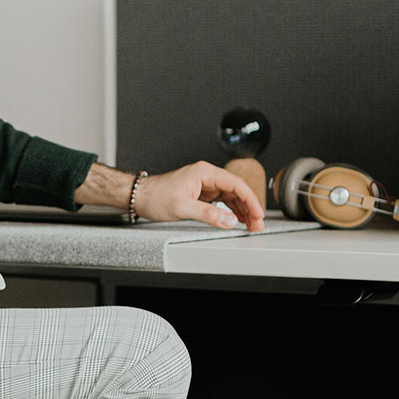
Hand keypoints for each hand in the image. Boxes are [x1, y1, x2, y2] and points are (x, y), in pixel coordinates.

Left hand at [78, 161, 265, 230]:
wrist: (139, 196)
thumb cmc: (155, 196)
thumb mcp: (182, 208)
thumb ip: (208, 215)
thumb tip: (229, 220)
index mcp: (205, 173)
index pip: (236, 185)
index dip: (250, 200)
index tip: (258, 214)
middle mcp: (207, 176)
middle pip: (236, 191)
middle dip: (249, 208)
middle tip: (257, 224)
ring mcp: (204, 184)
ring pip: (231, 196)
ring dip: (242, 211)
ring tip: (251, 226)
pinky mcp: (201, 193)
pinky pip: (222, 201)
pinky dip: (231, 211)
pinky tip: (237, 220)